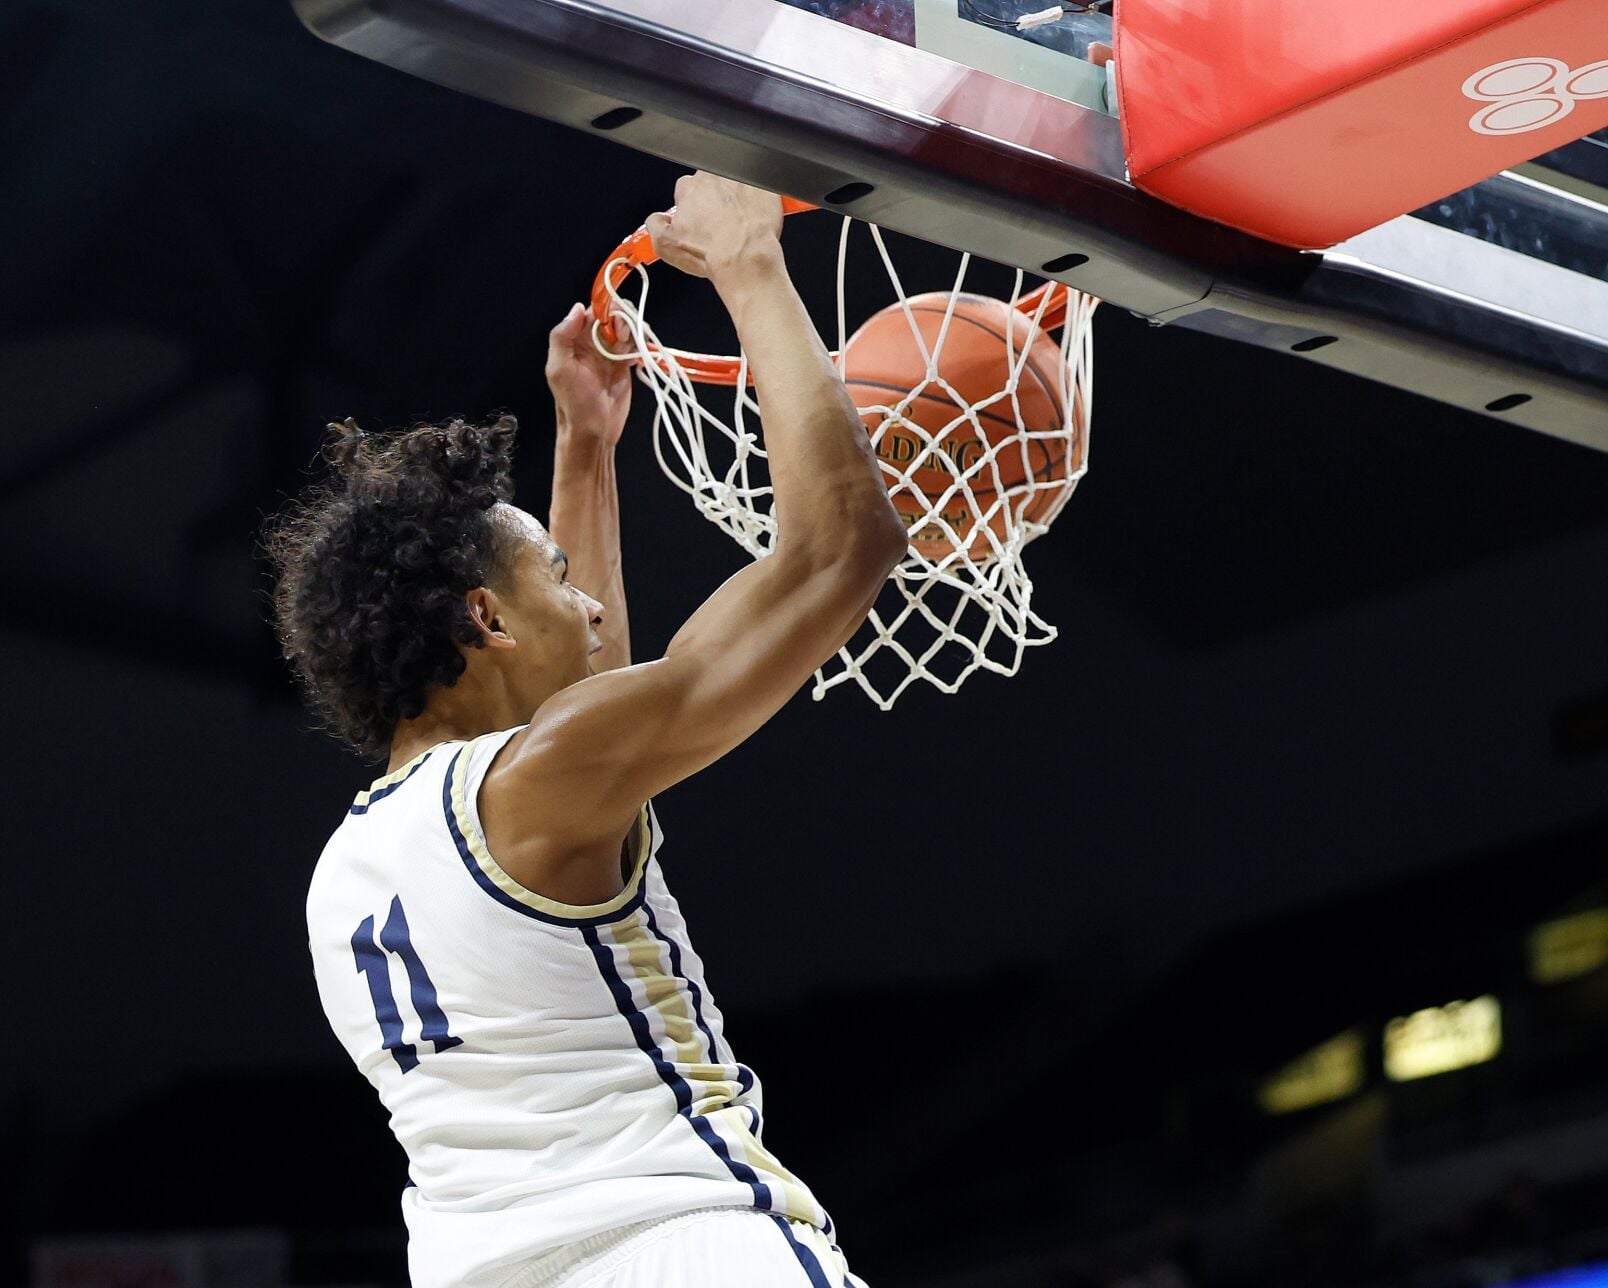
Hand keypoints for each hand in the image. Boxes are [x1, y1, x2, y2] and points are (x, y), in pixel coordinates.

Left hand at [546, 302, 631, 446]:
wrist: (594, 430)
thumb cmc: (573, 402)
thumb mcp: (559, 368)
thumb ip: (562, 336)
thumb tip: (577, 308)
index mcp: (575, 339)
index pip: (592, 312)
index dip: (604, 310)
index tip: (611, 322)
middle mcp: (593, 342)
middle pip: (612, 315)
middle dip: (621, 319)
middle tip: (622, 337)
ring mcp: (611, 353)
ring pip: (627, 327)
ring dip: (632, 332)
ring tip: (628, 350)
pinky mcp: (625, 364)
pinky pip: (636, 345)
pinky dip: (639, 345)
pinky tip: (634, 358)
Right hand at [645, 172, 783, 287]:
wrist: (745, 259)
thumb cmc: (711, 253)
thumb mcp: (665, 245)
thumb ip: (654, 225)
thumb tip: (656, 219)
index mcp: (691, 187)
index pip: (687, 190)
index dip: (693, 208)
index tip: (699, 221)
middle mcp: (716, 177)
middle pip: (713, 185)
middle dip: (715, 202)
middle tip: (720, 225)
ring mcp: (743, 181)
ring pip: (737, 188)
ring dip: (736, 201)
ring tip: (738, 226)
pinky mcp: (767, 189)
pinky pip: (762, 193)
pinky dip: (759, 205)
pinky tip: (754, 223)